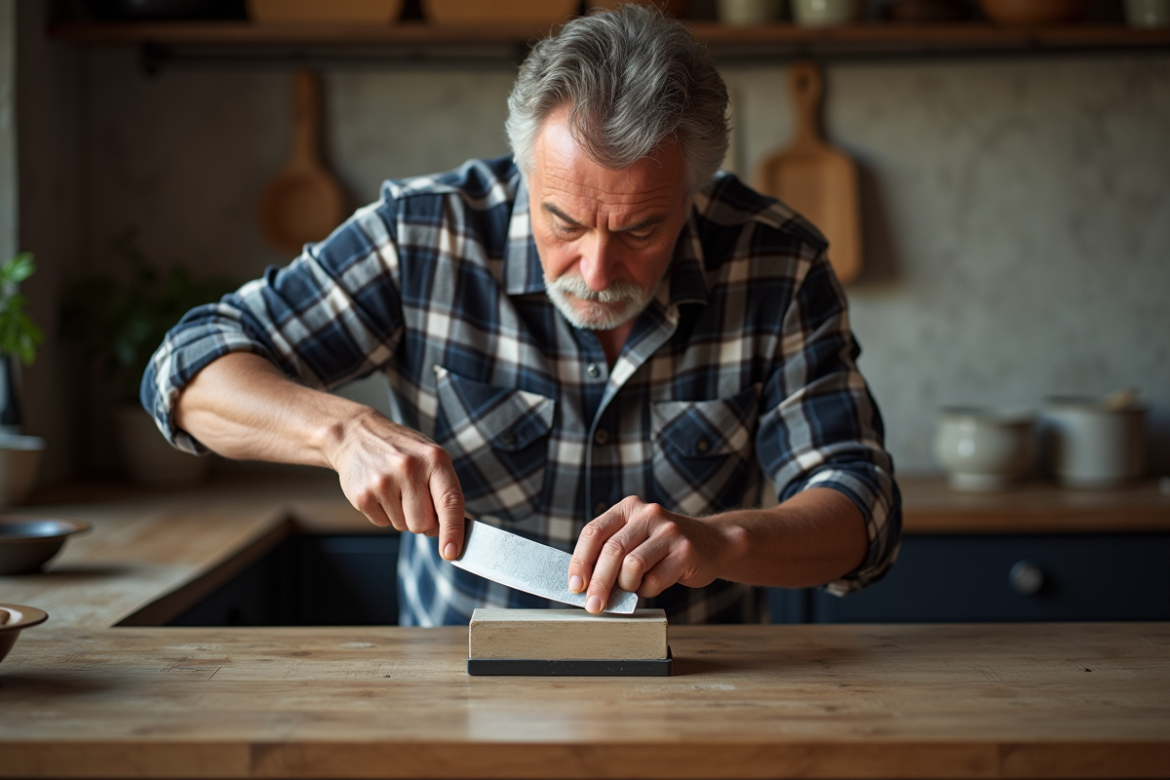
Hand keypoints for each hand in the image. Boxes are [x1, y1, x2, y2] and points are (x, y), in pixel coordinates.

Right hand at [326, 408, 464, 559]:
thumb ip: (443, 492)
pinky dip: (383, 514)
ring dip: (402, 516)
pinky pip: (382, 524)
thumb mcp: (430, 458)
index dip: (452, 531)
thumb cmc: (402, 450)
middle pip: (424, 524)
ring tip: (395, 489)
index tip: (452, 552)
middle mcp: (409, 468)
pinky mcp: (362, 495)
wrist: (355, 435)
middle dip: (422, 520)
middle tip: (413, 497)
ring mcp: (383, 482)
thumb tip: (446, 532)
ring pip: (403, 526)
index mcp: (434, 459)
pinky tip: (379, 491)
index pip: (450, 502)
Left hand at [567, 496, 735, 613]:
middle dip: (598, 583)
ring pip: (632, 566)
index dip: (580, 561)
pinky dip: (648, 590)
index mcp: (628, 507)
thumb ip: (610, 553)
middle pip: (611, 551)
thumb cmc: (663, 547)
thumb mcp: (635, 538)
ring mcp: (669, 531)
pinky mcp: (685, 551)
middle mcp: (648, 514)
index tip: (574, 585)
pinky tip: (654, 584)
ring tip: (632, 587)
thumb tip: (582, 585)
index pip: (594, 532)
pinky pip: (655, 580)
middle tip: (593, 606)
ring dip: (627, 586)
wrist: (712, 543)